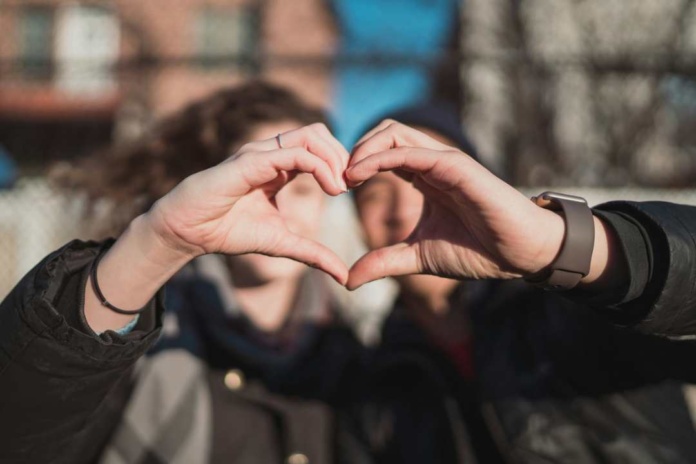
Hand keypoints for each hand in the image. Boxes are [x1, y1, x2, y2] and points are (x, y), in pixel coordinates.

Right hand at [146, 123, 350, 283]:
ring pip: (310, 135)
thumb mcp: (282, 243)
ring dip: (334, 158)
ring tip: (341, 187)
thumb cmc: (228, 231)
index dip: (340, 164)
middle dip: (342, 155)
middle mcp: (271, 153)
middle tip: (352, 185)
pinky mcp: (251, 161)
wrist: (189, 233)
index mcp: (279, 166)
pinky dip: (320, 167)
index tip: (352, 190)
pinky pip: (294, 153)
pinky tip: (330, 189)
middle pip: (319, 133)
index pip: (319, 147)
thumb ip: (313, 254)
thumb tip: (343, 276)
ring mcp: (260, 153)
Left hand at [345, 121, 564, 288]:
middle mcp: (432, 162)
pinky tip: (360, 175)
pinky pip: (411, 152)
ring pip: (395, 132)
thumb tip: (348, 279)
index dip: (355, 163)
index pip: (382, 152)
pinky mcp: (456, 166)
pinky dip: (380, 157)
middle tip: (335, 179)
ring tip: (345, 176)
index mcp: (424, 177)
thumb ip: (384, 261)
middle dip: (354, 149)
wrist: (519, 254)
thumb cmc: (477, 250)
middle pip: (385, 132)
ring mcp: (444, 161)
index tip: (335, 188)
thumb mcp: (417, 257)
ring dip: (363, 148)